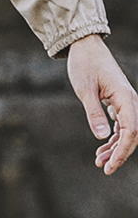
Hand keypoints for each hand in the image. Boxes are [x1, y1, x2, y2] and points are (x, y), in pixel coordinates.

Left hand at [66, 34, 137, 175]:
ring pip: (127, 131)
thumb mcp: (86, 91)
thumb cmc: (85, 66)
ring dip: (115, 148)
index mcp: (125, 97)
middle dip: (120, 153)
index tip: (109, 166)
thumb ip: (94, 113)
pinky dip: (112, 139)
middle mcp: (130, 100)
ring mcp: (125, 101)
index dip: (122, 151)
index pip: (131, 130)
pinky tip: (101, 149)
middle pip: (133, 134)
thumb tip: (103, 137)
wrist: (85, 48)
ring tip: (98, 161)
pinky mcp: (117, 102)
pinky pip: (121, 125)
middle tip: (105, 169)